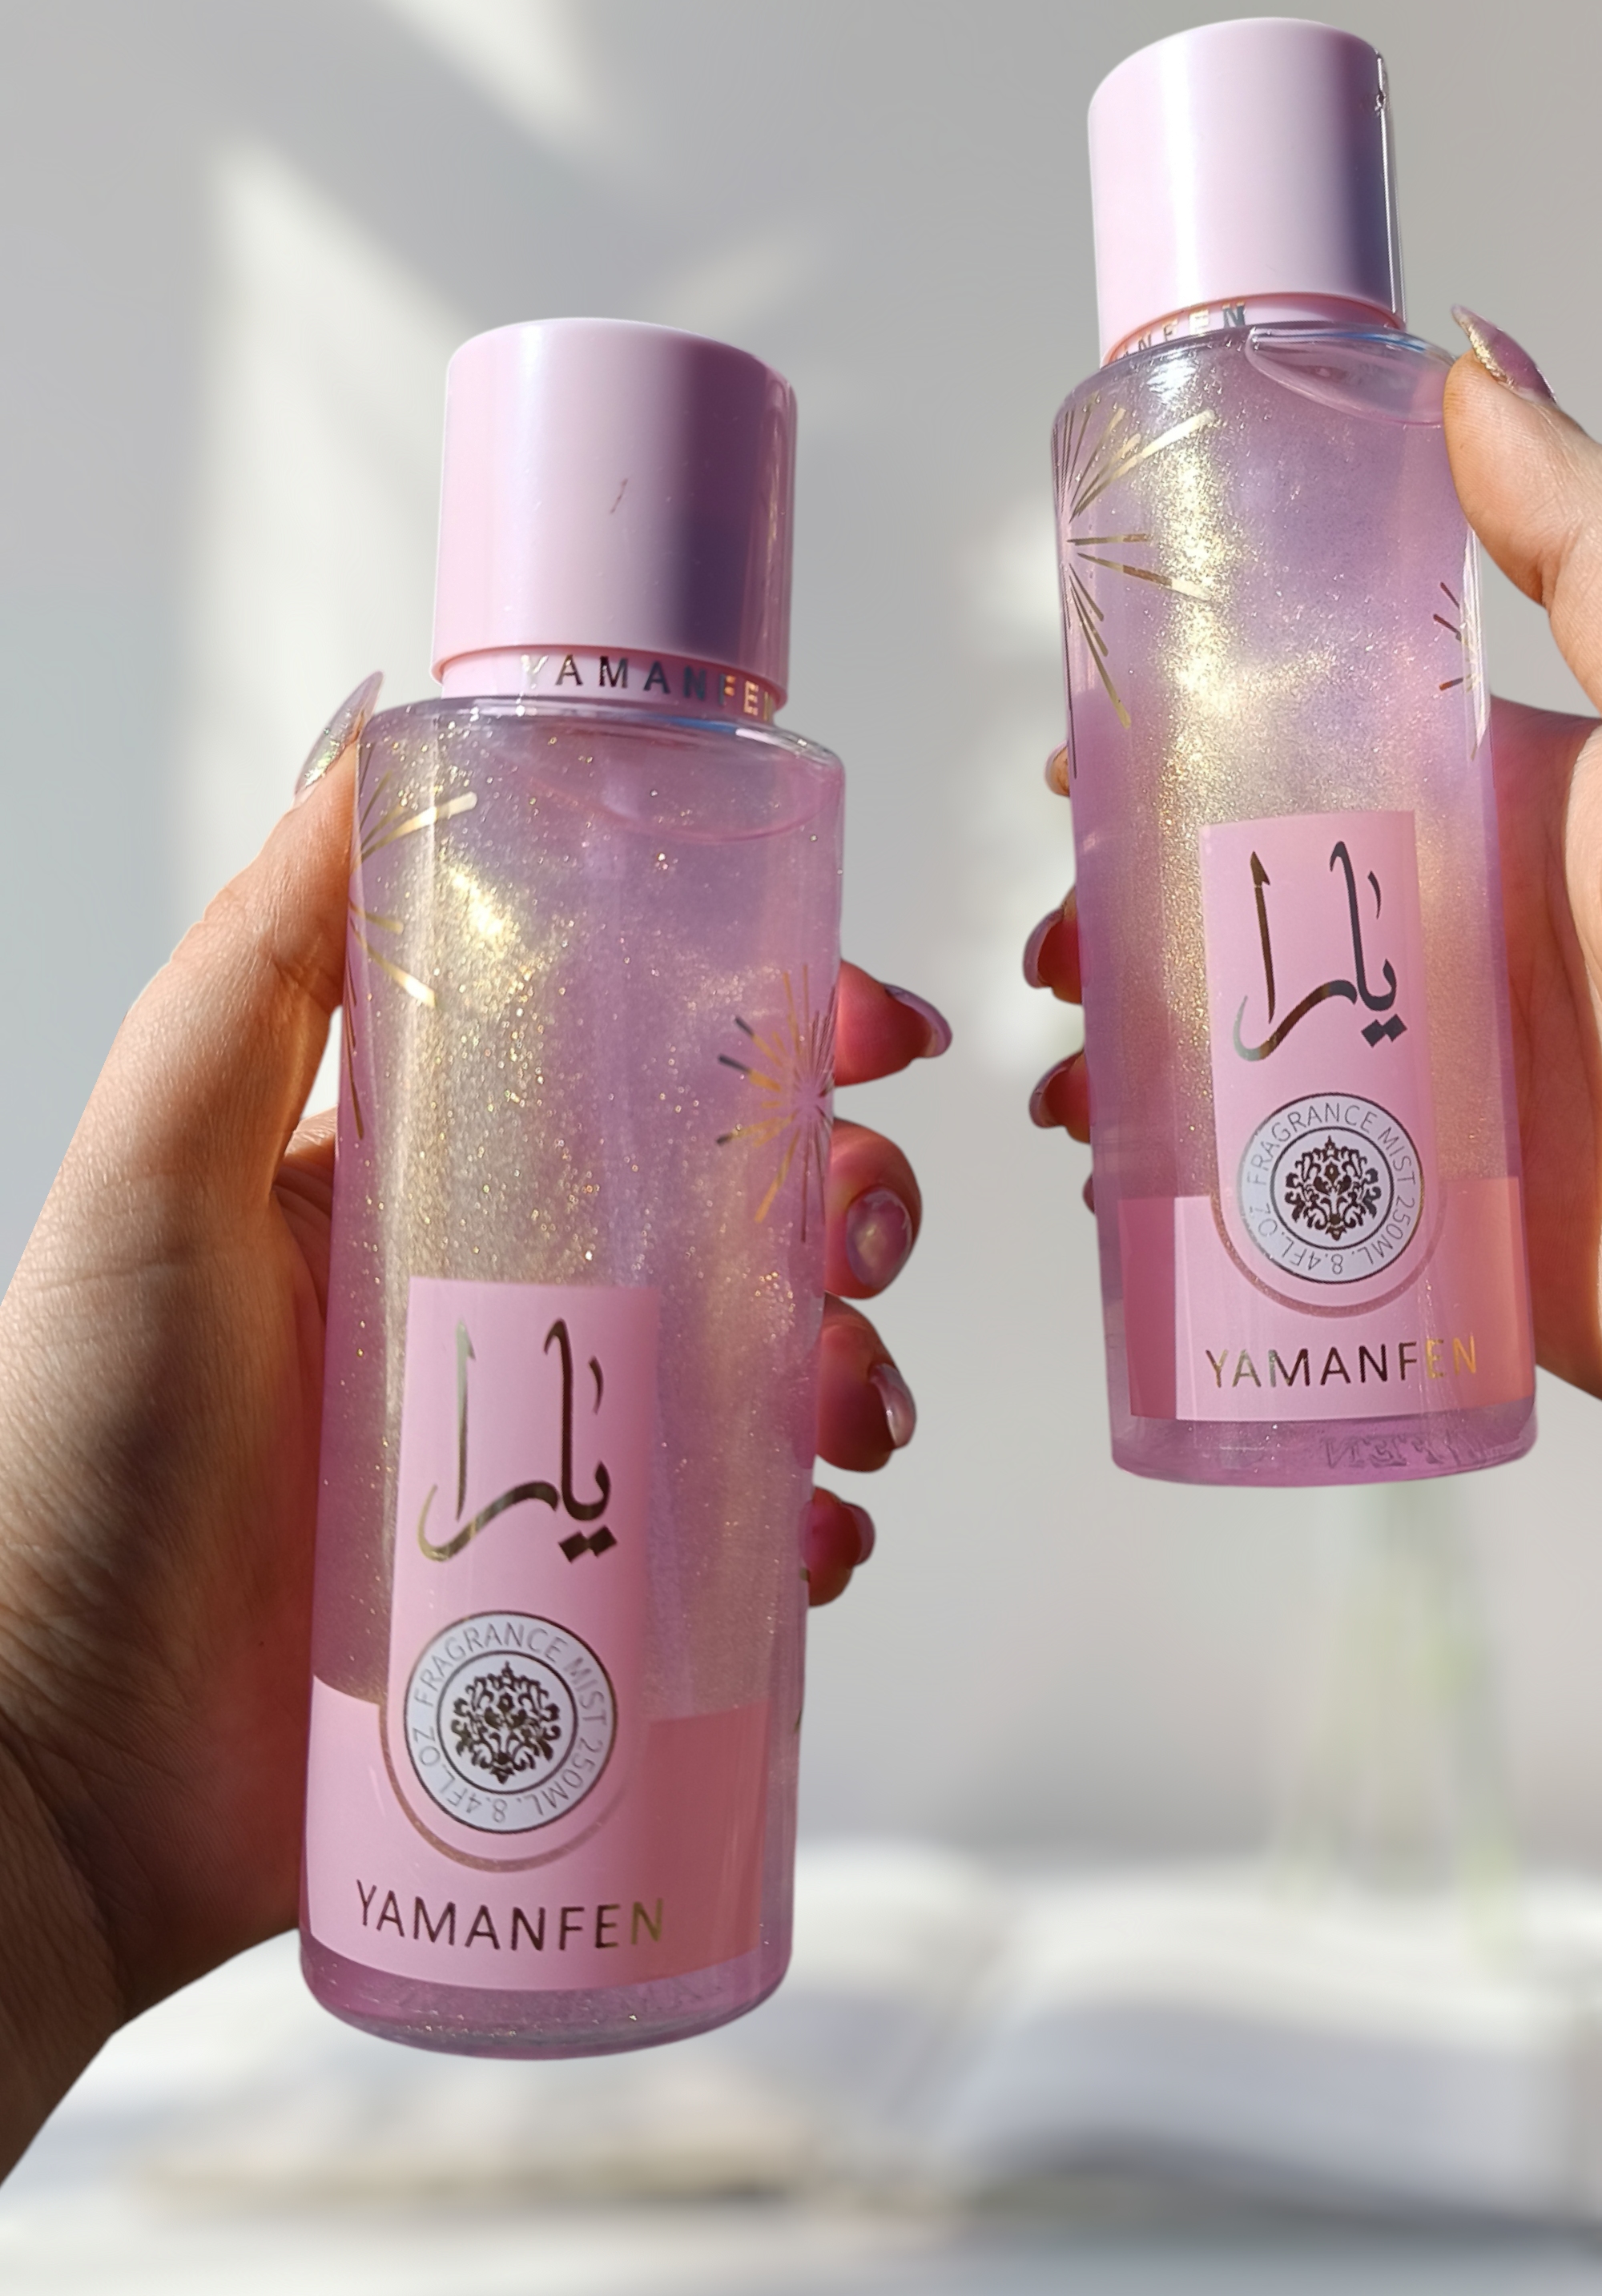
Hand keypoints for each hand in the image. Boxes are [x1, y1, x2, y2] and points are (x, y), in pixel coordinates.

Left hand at [0, 699, 945, 2166]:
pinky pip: (741, 1552)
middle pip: (733, 1218)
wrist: (49, 1773)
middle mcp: (498, 1304)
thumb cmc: (76, 1454)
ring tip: (846, 1415)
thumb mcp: (156, 1166)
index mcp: (419, 1179)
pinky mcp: (576, 1609)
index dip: (768, 1031)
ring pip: (764, 1380)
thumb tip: (375, 724)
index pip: (631, 1066)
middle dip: (844, 1201)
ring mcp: (545, 1461)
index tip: (864, 1032)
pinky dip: (809, 1535)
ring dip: (851, 1369)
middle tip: (862, 1231)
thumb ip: (264, 957)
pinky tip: (812, 1544)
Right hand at [1023, 311, 1601, 1396]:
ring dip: (1119, 1047)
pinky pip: (1248, 1173)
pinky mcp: (1401, 1191)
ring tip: (1070, 1080)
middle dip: (1113, 913)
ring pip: (1220, 1039)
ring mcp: (1415, 1068)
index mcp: (1486, 808)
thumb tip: (1471, 366)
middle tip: (1056, 950)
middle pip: (1227, 899)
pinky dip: (1160, 1171)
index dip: (1164, 749)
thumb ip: (1583, 553)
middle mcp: (1439, 930)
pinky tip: (1109, 1167)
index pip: (1290, 749)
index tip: (1068, 762)